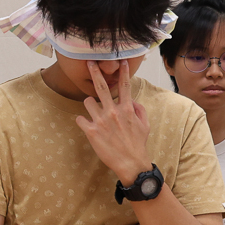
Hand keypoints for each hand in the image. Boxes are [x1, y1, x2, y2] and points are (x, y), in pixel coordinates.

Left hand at [74, 61, 151, 183]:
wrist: (130, 163)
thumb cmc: (138, 144)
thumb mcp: (145, 125)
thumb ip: (140, 109)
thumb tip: (133, 100)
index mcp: (126, 109)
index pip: (125, 85)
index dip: (123, 72)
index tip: (121, 61)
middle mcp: (113, 112)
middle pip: (101, 86)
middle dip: (95, 72)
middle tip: (89, 62)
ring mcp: (101, 121)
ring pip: (87, 102)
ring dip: (90, 105)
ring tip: (94, 113)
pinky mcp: (91, 131)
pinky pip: (79, 118)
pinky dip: (82, 120)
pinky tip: (87, 125)